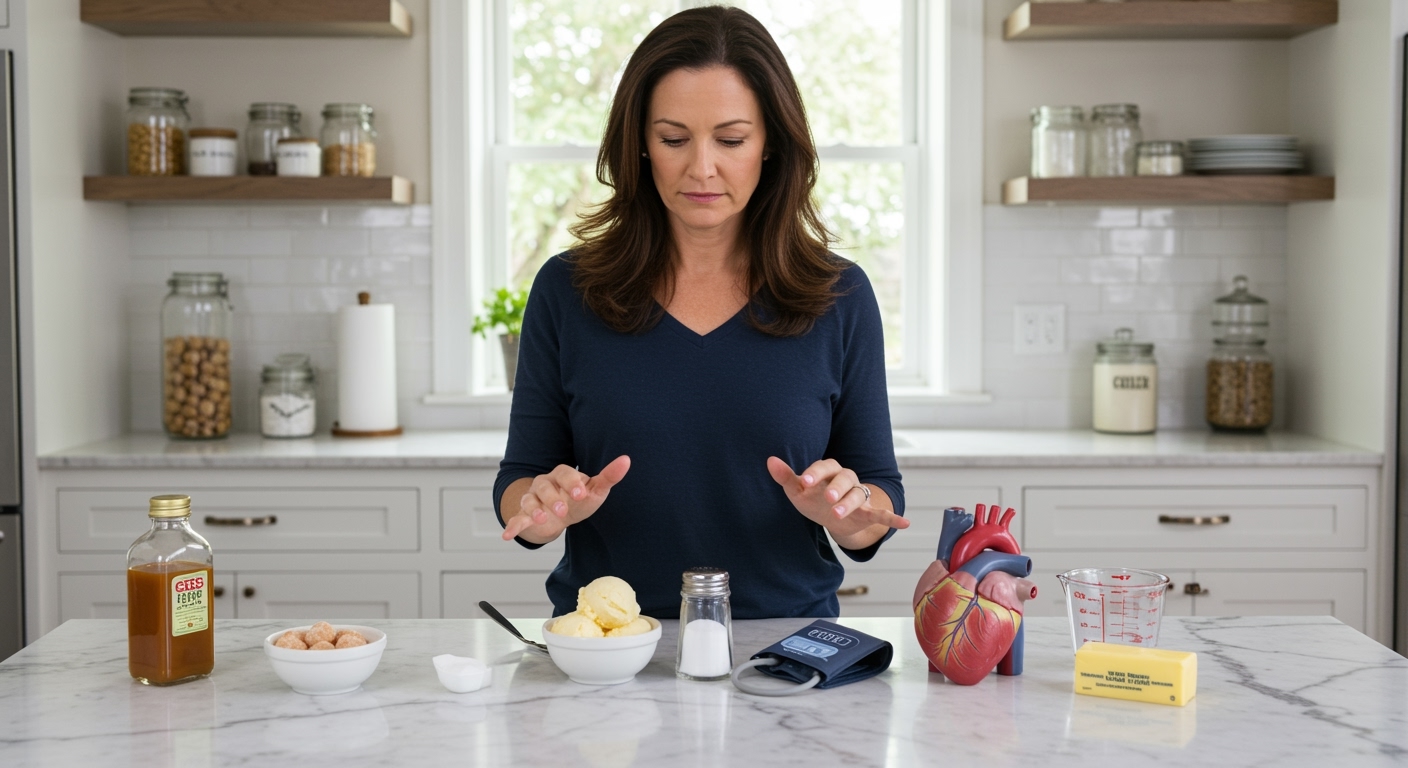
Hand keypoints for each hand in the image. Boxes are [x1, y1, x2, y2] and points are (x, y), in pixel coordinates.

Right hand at [501, 455, 630, 541]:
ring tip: (542, 519)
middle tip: (564, 510)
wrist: (561, 513)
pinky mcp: (526, 515)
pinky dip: (512, 525)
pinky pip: (517, 518)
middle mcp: (544, 484)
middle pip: (544, 486)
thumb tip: (627, 460)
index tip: (581, 493)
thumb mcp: (595, 489)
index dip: (572, 482)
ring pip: (529, 500)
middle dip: (553, 498)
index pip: (564, 472)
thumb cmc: (579, 498)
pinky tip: (507, 535)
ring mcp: (533, 499)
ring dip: (534, 509)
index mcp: (562, 475)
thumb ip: (609, 476)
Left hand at [766, 456, 908, 545]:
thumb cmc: (812, 497)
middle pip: (845, 478)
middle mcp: (846, 480)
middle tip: (827, 498)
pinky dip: (893, 518)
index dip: (815, 473)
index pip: (825, 467)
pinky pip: (882, 513)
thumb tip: (770, 460)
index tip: (804, 482)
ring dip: (849, 504)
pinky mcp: (867, 513)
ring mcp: (858, 495)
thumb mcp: (797, 489)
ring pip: (858, 495)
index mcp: (829, 471)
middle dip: (836, 487)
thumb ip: (786, 476)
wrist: (829, 514)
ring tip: (837, 514)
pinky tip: (905, 523)